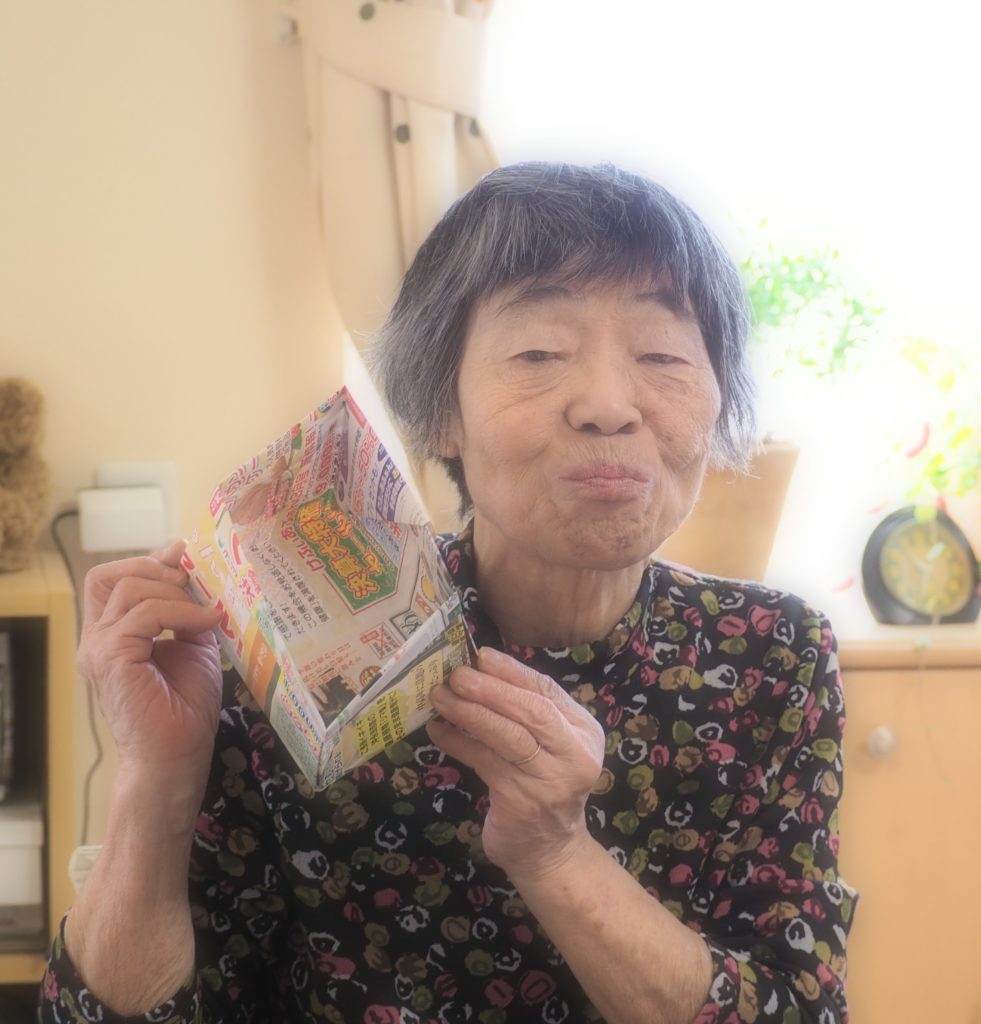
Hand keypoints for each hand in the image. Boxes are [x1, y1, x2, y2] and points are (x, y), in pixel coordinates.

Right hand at [77, 540, 223, 792]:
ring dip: (175, 593)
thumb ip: (185, 604)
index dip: (148, 562)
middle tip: (194, 586)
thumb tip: (184, 558)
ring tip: (205, 614)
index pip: (112, 578)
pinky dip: (180, 612)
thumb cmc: (185, 705)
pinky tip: (206, 624)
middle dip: (156, 570)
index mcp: (112, 632)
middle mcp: (97, 638)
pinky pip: (143, 615)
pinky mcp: (110, 659)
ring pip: (128, 590)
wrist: (177, 755)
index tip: (187, 561)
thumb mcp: (192, 640)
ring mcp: (98, 649)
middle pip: (108, 576)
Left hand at [427, 647, 604, 881]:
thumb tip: (479, 670)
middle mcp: (574, 755)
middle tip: (457, 675)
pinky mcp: (523, 803)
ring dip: (469, 713)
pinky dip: (458, 743)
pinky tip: (438, 731)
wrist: (549, 851)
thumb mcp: (549, 745)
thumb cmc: (543, 785)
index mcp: (584, 732)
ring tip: (440, 696)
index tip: (482, 655)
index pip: (547, 692)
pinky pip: (485, 763)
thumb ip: (527, 713)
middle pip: (532, 712)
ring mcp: (550, 782)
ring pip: (508, 737)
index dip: (513, 671)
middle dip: (491, 689)